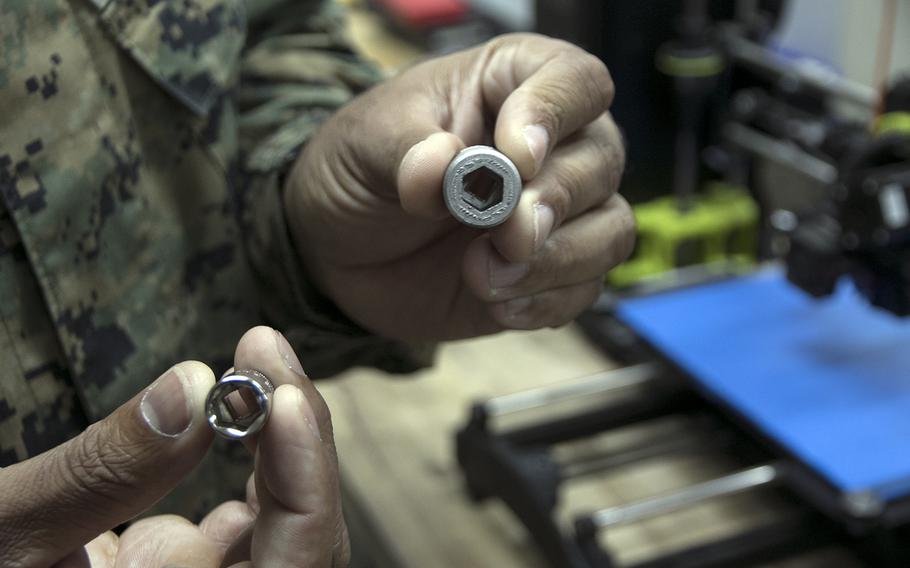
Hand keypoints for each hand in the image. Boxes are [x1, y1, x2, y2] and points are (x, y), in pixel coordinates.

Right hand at [0, 326, 345, 567]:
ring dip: (283, 436)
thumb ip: (96, 476)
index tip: (285, 404)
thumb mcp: (8, 531)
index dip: (308, 492)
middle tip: (264, 353)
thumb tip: (191, 385)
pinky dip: (257, 453)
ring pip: (286, 522)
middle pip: (306, 539)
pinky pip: (245, 519)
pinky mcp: (186, 563)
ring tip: (257, 356)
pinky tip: (242, 399)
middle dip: (300, 440)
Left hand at [286, 33, 632, 340]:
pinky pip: (585, 289)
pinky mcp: (549, 274)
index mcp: (512, 86)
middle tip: (506, 233)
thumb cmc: (360, 170)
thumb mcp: (365, 143)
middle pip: (603, 160)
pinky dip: (546, 302)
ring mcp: (557, 214)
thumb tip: (448, 167)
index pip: (575, 81)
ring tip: (485, 275)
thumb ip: (407, 151)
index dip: (557, 115)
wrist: (339, 249)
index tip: (516, 158)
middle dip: (556, 201)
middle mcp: (552, 145)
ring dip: (557, 259)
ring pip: (610, 230)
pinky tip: (496, 304)